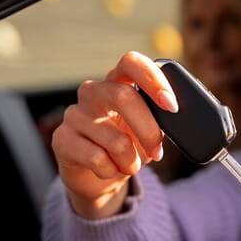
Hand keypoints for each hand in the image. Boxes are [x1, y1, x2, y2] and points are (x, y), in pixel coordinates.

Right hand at [51, 51, 178, 218]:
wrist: (99, 178)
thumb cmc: (128, 148)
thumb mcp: (149, 131)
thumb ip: (162, 118)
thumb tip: (179, 116)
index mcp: (117, 82)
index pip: (131, 62)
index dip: (152, 79)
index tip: (171, 105)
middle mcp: (93, 92)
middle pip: (123, 96)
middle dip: (148, 129)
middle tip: (157, 151)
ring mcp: (74, 114)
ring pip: (114, 138)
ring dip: (131, 160)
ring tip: (130, 166)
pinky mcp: (62, 139)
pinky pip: (97, 158)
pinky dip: (112, 171)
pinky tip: (109, 170)